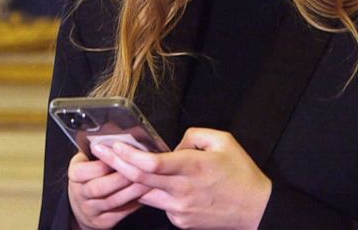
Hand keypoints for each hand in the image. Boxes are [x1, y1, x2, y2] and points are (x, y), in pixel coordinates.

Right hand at [67, 151, 148, 228]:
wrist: (82, 205)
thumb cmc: (90, 175)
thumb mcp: (87, 159)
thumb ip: (99, 150)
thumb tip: (116, 132)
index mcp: (74, 175)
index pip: (84, 171)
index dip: (103, 163)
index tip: (121, 154)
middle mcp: (79, 194)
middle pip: (99, 187)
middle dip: (121, 178)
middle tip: (140, 167)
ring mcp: (90, 210)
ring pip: (113, 201)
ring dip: (132, 190)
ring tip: (148, 179)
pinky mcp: (102, 221)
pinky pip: (120, 213)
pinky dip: (134, 203)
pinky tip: (145, 193)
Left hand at [94, 128, 272, 229]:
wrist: (256, 209)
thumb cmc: (241, 173)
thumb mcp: (223, 141)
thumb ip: (194, 136)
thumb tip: (173, 145)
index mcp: (193, 167)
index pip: (153, 164)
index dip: (129, 155)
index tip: (114, 145)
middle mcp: (183, 190)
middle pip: (140, 179)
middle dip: (117, 164)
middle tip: (101, 152)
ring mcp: (180, 209)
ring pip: (145, 194)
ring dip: (129, 180)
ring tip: (117, 165)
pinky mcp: (180, 221)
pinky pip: (160, 204)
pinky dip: (153, 193)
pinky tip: (153, 184)